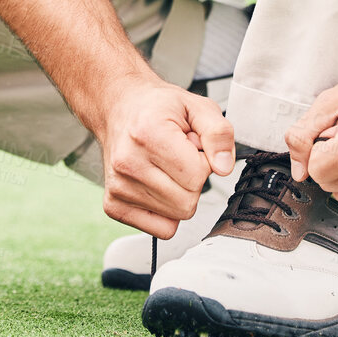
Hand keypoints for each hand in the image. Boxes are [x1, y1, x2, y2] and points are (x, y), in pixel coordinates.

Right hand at [92, 79, 233, 238]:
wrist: (119, 108)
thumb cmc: (156, 108)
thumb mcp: (196, 106)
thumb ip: (219, 133)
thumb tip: (224, 168)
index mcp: (148, 134)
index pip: (197, 176)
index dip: (204, 162)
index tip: (191, 147)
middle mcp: (128, 163)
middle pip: (188, 201)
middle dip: (193, 180)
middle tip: (179, 157)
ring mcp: (118, 187)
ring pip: (176, 216)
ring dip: (180, 194)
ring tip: (167, 167)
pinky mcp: (113, 204)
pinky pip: (161, 229)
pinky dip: (167, 212)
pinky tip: (157, 185)